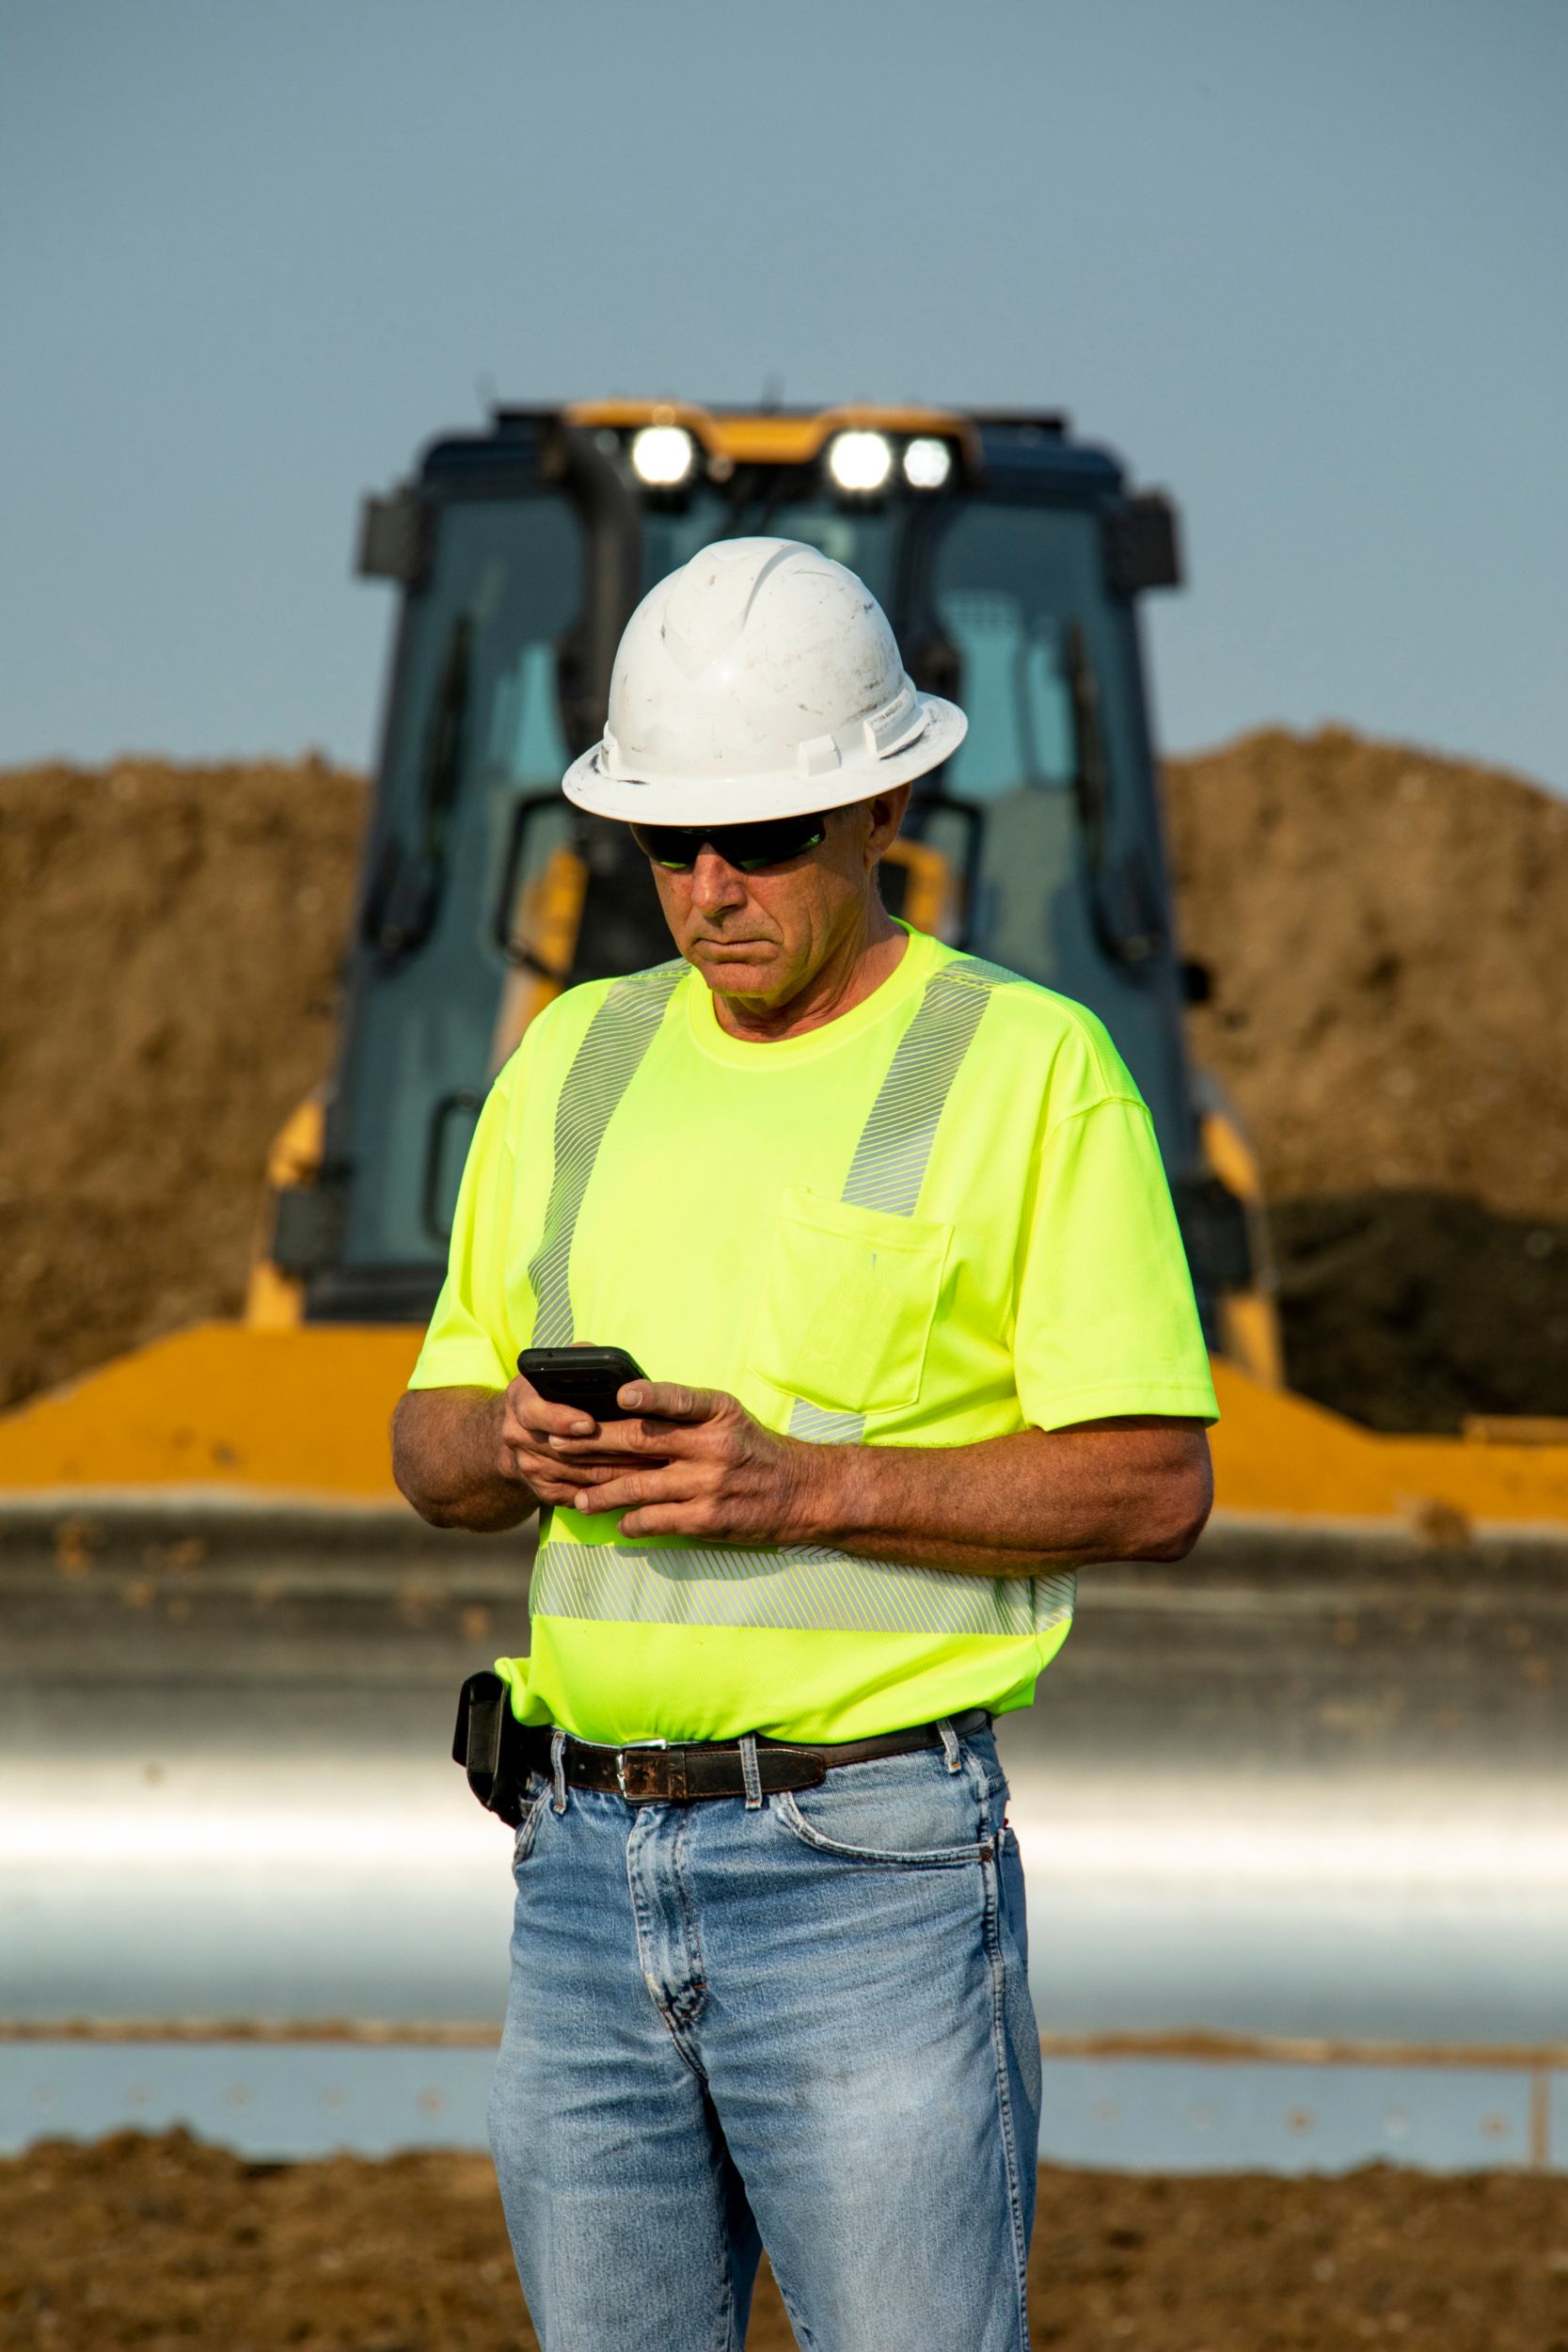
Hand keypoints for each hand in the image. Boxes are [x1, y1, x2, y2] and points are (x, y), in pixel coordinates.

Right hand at [497, 1372, 648, 1509]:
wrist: (524, 1432)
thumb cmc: (552, 1393)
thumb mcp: (557, 1370)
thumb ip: (578, 1361)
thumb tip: (605, 1361)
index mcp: (520, 1400)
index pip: (535, 1412)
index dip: (562, 1419)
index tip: (589, 1423)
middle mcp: (517, 1435)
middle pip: (565, 1449)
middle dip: (608, 1448)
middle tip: (644, 1445)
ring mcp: (529, 1467)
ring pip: (579, 1474)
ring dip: (618, 1471)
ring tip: (653, 1463)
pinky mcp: (544, 1491)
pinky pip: (582, 1495)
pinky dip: (611, 1490)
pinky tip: (638, 1481)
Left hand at [546, 1381, 831, 1543]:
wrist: (803, 1493)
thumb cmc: (756, 1451)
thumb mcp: (729, 1421)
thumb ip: (686, 1417)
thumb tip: (626, 1415)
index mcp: (718, 1412)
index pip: (679, 1399)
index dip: (648, 1397)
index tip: (618, 1396)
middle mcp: (713, 1445)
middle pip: (643, 1441)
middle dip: (595, 1442)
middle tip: (559, 1442)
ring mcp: (709, 1483)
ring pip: (640, 1486)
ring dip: (602, 1492)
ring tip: (578, 1496)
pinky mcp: (708, 1518)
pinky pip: (657, 1520)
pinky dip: (632, 1521)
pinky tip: (618, 1522)